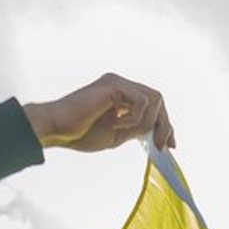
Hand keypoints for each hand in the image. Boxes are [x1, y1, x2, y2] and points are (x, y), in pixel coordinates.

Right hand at [23, 73, 175, 152]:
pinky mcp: (114, 84)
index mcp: (121, 95)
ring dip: (147, 123)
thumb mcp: (117, 135)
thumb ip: (137, 130)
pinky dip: (133, 119)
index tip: (170, 145)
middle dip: (165, 124)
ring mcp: (118, 82)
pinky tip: (114, 125)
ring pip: (154, 99)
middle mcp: (121, 84)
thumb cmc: (79, 134)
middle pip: (158, 99)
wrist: (58, 129)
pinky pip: (141, 102)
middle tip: (162, 147)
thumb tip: (159, 132)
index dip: (165, 124)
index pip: (153, 104)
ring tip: (125, 134)